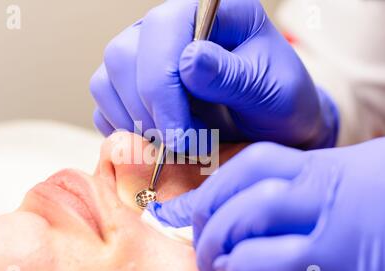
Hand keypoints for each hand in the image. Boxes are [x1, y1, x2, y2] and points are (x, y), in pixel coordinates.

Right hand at [90, 0, 338, 149]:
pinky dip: (124, 128)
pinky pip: (105, 104)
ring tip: (174, 142)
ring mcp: (148, 54)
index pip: (161, 30)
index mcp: (211, 10)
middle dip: (148, 109)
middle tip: (179, 143)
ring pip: (107, 79)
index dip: (163, 85)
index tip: (181, 134)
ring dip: (135, 121)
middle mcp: (171, 26)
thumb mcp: (271, 92)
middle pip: (123, 54)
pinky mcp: (134, 85)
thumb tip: (188, 60)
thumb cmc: (279, 105)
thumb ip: (233, 76)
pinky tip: (157, 140)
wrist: (272, 128)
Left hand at [149, 138, 384, 270]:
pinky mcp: (343, 268)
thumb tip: (247, 201)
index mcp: (324, 166)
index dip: (211, 186)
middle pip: (244, 189)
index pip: (252, 163)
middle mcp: (326, 187)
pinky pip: (274, 260)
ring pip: (252, 216)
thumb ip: (303, 188)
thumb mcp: (349, 182)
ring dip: (217, 240)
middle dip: (205, 214)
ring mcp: (334, 224)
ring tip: (210, 259)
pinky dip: (243, 265)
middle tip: (193, 236)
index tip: (178, 207)